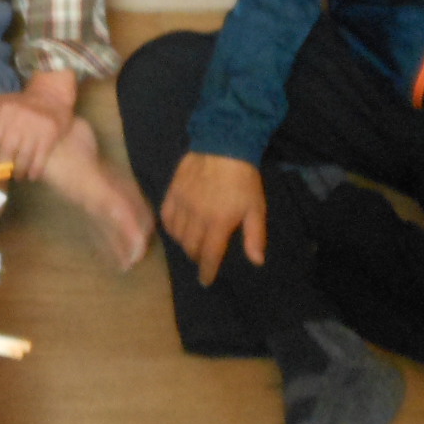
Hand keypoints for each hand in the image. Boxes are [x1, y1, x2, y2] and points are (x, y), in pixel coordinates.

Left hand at [0, 70, 76, 179]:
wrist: (52, 94)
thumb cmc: (21, 103)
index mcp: (2, 113)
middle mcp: (16, 120)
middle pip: (6, 153)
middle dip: (4, 168)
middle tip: (4, 175)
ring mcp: (34, 128)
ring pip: (23, 159)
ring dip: (20, 172)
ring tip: (18, 176)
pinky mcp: (49, 135)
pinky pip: (40, 160)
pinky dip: (35, 171)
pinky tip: (32, 175)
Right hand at [160, 152, 266, 285]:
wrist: (223, 143)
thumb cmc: (244, 178)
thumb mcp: (256, 207)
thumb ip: (255, 236)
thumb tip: (256, 261)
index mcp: (218, 223)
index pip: (209, 255)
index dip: (207, 271)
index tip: (206, 281)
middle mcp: (196, 216)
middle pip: (191, 246)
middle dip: (196, 256)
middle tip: (202, 257)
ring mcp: (182, 203)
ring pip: (177, 234)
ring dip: (184, 243)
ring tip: (191, 244)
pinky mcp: (173, 191)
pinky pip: (166, 216)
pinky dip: (170, 227)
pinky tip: (176, 228)